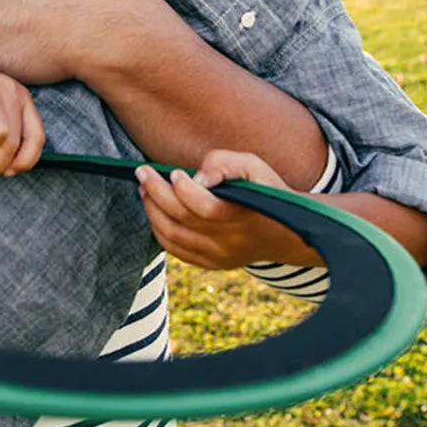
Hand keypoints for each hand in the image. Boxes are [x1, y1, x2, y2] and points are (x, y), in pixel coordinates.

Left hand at [135, 149, 309, 269]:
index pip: (205, 208)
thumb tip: (198, 177)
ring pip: (174, 237)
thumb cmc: (265, 192)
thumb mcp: (254, 168)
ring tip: (144, 189)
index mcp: (244, 217)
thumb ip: (225, 163)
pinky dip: (159, 231)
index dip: (184, 190)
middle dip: (156, 193)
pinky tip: (154, 211)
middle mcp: (230, 241)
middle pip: (182, 220)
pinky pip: (176, 250)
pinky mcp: (211, 263)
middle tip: (142, 173)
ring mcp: (219, 256)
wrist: (284, 233)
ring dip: (152, 211)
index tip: (174, 172)